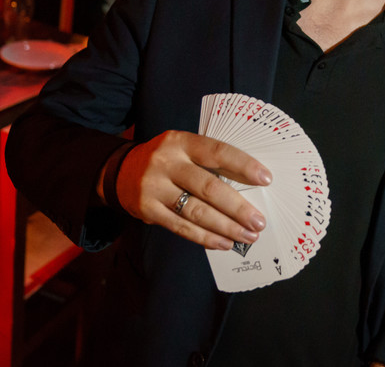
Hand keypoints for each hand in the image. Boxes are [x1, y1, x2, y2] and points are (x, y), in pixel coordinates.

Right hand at [111, 131, 271, 249]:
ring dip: (225, 227)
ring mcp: (154, 187)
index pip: (217, 151)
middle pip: (208, 187)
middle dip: (238, 207)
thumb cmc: (166, 161)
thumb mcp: (183, 149)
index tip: (265, 179)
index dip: (243, 165)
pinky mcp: (148, 210)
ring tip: (247, 236)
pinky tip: (223, 243)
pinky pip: (181, 227)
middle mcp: (166, 162)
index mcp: (181, 141)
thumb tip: (249, 186)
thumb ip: (208, 162)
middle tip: (258, 222)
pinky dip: (205, 237)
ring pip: (196, 211)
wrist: (119, 172)